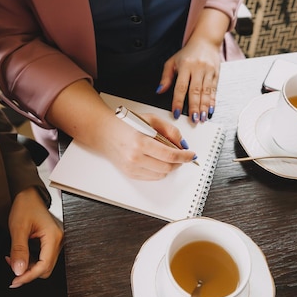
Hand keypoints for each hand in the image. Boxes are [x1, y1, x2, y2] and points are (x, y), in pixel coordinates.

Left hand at [6, 187, 63, 287]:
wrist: (28, 195)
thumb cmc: (25, 206)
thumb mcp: (18, 228)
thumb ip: (19, 251)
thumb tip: (19, 271)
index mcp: (53, 236)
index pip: (44, 265)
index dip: (29, 276)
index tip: (15, 280)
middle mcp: (58, 240)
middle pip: (45, 268)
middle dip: (28, 272)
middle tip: (12, 270)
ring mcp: (55, 241)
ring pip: (43, 264)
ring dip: (28, 267)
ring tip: (12, 260)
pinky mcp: (50, 242)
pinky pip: (42, 258)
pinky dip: (30, 260)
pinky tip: (19, 256)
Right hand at [45, 80, 195, 179]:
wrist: (105, 133)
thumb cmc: (126, 124)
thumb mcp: (150, 119)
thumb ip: (169, 130)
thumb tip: (182, 144)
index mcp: (140, 142)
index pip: (169, 155)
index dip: (184, 156)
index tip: (191, 155)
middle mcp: (135, 157)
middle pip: (167, 167)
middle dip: (179, 162)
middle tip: (182, 156)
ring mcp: (131, 168)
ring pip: (161, 174)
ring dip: (170, 167)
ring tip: (169, 157)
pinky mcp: (130, 173)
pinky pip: (153, 177)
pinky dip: (160, 171)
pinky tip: (158, 161)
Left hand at [158, 38, 219, 123]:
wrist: (206, 41)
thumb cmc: (188, 53)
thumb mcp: (172, 61)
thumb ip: (166, 77)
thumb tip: (159, 90)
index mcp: (185, 66)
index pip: (180, 87)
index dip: (178, 101)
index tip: (176, 112)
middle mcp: (197, 68)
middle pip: (195, 91)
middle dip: (194, 107)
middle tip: (193, 119)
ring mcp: (208, 71)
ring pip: (206, 92)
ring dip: (204, 107)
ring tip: (202, 118)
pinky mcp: (216, 74)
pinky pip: (214, 90)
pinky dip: (213, 101)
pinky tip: (211, 110)